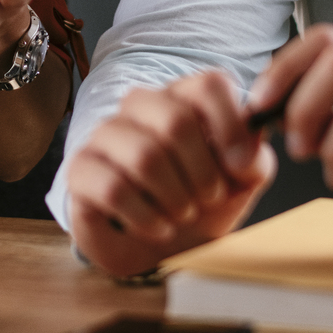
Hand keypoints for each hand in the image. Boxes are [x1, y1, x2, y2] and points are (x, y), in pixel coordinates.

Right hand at [64, 71, 277, 276]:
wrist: (160, 248)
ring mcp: (105, 135)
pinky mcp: (80, 169)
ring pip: (145, 156)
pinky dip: (146, 217)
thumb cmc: (199, 205)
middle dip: (202, 173)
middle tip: (208, 198)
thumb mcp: (240, 183)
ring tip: (182, 215)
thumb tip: (246, 149)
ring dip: (176, 199)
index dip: (230, 125)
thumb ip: (252, 158)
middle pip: (176, 119)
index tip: (240, 165)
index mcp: (182, 99)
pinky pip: (113, 188)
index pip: (208, 84)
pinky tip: (157, 227)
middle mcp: (140, 107)